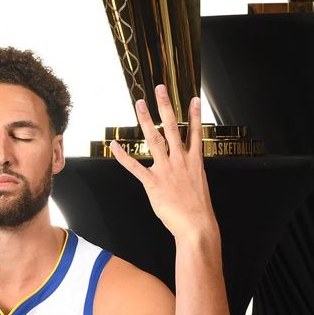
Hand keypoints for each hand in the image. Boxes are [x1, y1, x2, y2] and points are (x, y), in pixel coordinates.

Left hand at [109, 86, 216, 239]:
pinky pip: (135, 166)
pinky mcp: (153, 182)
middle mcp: (180, 160)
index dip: (195, 115)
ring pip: (155, 139)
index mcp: (194, 161)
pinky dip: (123, 156)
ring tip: (140, 104)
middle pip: (173, 127)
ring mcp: (166, 170)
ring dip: (147, 120)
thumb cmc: (197, 209)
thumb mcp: (199, 185)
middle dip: (166, 107)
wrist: (196, 225)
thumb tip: (187, 169)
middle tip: (160, 89)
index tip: (194, 99)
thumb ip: (191, 172)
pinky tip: (114, 145)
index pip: (195, 132)